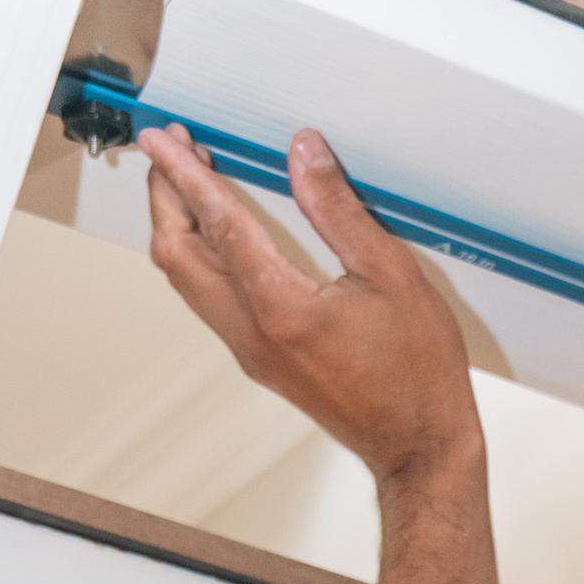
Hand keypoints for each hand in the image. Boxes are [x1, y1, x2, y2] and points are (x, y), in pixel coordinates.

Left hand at [137, 122, 481, 486]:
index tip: (165, 139)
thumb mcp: (391, 274)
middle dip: (165, 196)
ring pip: (186, 281)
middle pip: (179, 255)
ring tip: (184, 184)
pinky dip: (199, 257)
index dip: (185, 174)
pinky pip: (208, 300)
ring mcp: (250, 352)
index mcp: (282, 307)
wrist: (419, 445)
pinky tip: (218, 236)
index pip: (219, 224)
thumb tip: (304, 153)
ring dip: (178, 227)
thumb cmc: (418, 371)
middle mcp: (252, 333)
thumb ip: (338, 209)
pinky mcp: (259, 362)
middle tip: (168, 152)